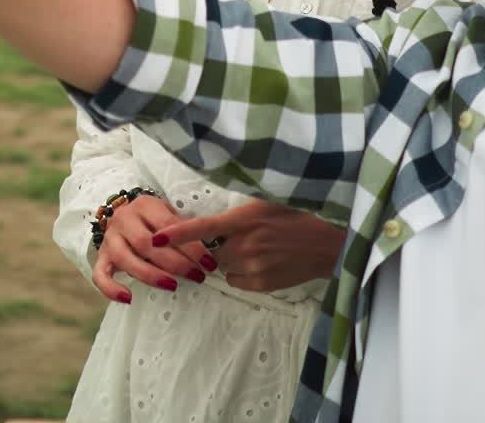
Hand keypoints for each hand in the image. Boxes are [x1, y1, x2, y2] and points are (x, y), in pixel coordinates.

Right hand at [91, 195, 218, 302]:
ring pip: (126, 259)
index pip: (168, 225)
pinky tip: (128, 298)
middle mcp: (124, 220)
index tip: (208, 262)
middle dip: (174, 262)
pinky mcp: (101, 257)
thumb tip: (209, 250)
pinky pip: (100, 275)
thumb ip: (182, 229)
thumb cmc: (152, 218)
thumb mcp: (167, 213)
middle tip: (196, 276)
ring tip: (173, 286)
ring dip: (151, 275)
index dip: (189, 245)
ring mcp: (110, 239)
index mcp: (145, 205)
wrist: (121, 213)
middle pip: (147, 243)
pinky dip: (112, 289)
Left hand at [152, 200, 346, 291]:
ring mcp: (254, 267)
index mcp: (245, 219)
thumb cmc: (300, 212)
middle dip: (217, 245)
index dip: (178, 234)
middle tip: (238, 235)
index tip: (156, 237)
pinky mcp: (261, 284)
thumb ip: (242, 208)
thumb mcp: (270, 199)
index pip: (203, 227)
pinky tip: (262, 260)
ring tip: (255, 246)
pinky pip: (237, 281)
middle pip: (212, 251)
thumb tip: (219, 213)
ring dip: (230, 258)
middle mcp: (246, 245)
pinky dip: (242, 272)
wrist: (329, 243)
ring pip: (224, 267)